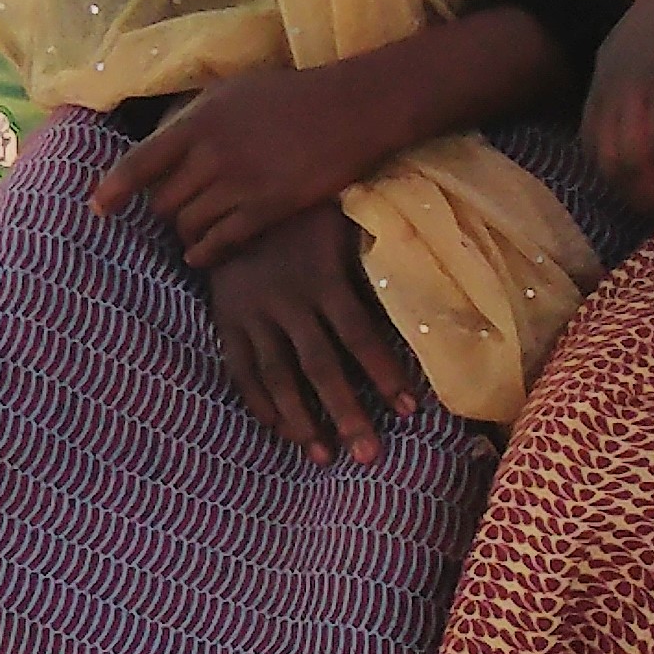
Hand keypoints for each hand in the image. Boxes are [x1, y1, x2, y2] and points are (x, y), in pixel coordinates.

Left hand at [93, 60, 397, 262]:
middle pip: (162, 202)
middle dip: (161, 210)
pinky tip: (201, 254)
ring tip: (191, 228)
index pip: (141, 161)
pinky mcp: (267, 210)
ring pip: (188, 225)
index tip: (96, 207)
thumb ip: (192, 119)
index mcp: (198, 122)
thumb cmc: (288, 96)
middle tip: (169, 211)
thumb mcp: (230, 92)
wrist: (348, 110)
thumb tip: (158, 139)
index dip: (113, 188)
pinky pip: (220, 243)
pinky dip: (204, 253)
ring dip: (184, 231)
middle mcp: (212, 156)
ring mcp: (240, 186)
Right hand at [203, 205, 423, 462]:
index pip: (359, 335)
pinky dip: (259, 402)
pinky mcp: (226, 320)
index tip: (410, 410)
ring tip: (322, 457)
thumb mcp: (343, 223)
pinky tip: (280, 430)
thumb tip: (427, 283)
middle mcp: (286, 300)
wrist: (229, 196)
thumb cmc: (303, 212)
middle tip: (369, 456)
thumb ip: (372, 256)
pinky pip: (241, 369)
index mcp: (322, 277)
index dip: (385, 374)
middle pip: (319, 366)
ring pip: (278, 376)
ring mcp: (252, 313)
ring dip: (301, 419)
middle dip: (346, 413)